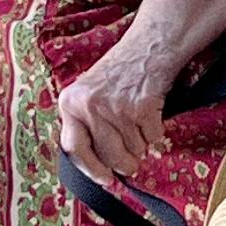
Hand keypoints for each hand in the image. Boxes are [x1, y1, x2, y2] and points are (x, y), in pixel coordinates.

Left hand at [54, 42, 175, 182]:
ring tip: (138, 119)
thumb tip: (98, 168)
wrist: (149, 47)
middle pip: (108, 157)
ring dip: (141, 143)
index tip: (104, 178)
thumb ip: (87, 126)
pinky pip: (153, 139)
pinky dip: (155, 130)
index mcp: (70, 103)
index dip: (90, 168)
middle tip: (132, 158)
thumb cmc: (120, 73)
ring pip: (134, 151)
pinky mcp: (141, 108)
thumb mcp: (89, 94)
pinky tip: (150, 111)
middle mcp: (89, 105)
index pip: (73, 148)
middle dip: (124, 163)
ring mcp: (115, 107)